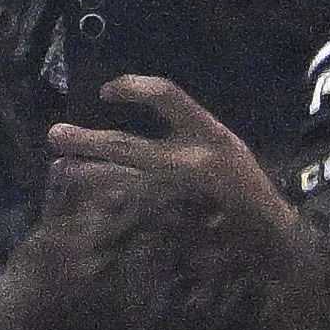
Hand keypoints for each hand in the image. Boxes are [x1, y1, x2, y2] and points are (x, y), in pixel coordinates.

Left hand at [46, 77, 297, 227]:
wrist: (274, 243)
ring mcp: (178, 199)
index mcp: (211, 136)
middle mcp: (191, 163)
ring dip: (85, 175)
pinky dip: (103, 208)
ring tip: (59, 169)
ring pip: (118, 182)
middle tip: (55, 135)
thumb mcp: (229, 150)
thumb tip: (139, 132)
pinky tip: (82, 206)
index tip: (105, 91)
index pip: (166, 96)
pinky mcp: (171, 228)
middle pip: (125, 145)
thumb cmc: (248, 194)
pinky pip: (128, 214)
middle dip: (87, 141)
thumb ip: (190, 135)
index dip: (132, 86)